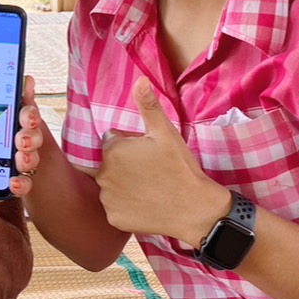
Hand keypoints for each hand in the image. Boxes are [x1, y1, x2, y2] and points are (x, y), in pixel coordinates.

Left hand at [97, 77, 229, 242]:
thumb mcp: (166, 133)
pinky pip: (114, 207)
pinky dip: (126, 206)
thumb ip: (148, 106)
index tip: (148, 153)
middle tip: (150, 170)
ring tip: (149, 187)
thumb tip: (140, 80)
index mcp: (113, 151)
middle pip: (109, 163)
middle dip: (124, 164)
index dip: (130, 145)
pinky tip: (144, 203)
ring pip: (110, 185)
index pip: (112, 141)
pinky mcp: (113, 218)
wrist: (195, 209)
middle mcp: (103, 175)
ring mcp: (107, 199)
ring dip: (123, 184)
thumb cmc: (181, 168)